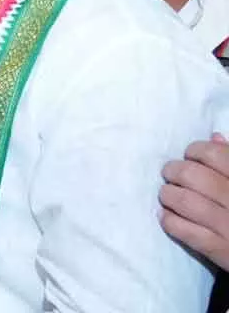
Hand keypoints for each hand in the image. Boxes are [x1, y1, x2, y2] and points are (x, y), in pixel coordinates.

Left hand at [161, 133, 228, 269]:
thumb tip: (213, 138)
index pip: (214, 154)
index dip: (195, 151)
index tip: (189, 155)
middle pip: (193, 175)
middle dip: (174, 171)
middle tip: (170, 173)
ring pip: (186, 201)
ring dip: (168, 195)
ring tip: (167, 195)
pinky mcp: (224, 252)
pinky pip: (188, 232)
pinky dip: (170, 222)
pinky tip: (166, 217)